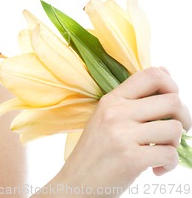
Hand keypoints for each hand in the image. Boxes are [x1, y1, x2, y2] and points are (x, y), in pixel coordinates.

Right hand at [55, 67, 190, 195]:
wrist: (75, 184)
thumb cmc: (95, 153)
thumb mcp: (105, 119)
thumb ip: (131, 100)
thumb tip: (165, 72)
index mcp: (111, 100)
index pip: (151, 75)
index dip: (172, 85)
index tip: (171, 103)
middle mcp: (116, 112)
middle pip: (173, 100)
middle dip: (183, 118)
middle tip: (173, 133)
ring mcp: (122, 135)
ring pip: (174, 128)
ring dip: (174, 145)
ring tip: (159, 153)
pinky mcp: (130, 158)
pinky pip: (170, 154)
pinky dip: (169, 165)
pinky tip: (156, 170)